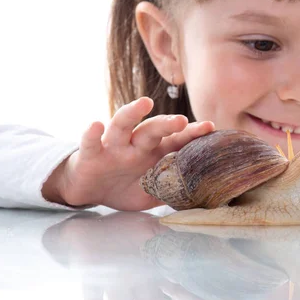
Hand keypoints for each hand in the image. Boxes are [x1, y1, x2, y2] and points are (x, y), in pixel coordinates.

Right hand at [42, 97, 214, 209]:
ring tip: (145, 103)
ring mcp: (113, 146)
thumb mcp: (151, 193)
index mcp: (154, 152)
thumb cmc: (124, 187)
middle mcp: (136, 144)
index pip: (175, 140)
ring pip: (122, 125)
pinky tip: (96, 124)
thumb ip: (171, 191)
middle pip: (153, 129)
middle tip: (182, 120)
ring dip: (132, 113)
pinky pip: (90, 142)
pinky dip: (91, 134)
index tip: (210, 127)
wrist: (89, 190)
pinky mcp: (90, 154)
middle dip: (168, 123)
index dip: (192, 133)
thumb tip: (199, 196)